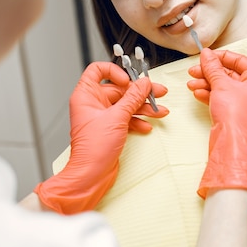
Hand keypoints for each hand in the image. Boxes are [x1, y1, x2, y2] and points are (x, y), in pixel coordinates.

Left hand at [34, 61, 167, 213]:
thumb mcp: (117, 117)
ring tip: (160, 110)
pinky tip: (147, 125)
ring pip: (126, 104)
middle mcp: (93, 104)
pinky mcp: (111, 128)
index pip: (98, 71)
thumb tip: (143, 83)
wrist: (90, 175)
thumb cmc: (93, 149)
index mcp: (86, 96)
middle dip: (140, 92)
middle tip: (157, 92)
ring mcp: (102, 116)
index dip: (115, 71)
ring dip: (143, 107)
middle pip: (119, 89)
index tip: (129, 80)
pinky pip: (127, 118)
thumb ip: (133, 98)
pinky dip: (138, 120)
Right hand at [187, 48, 246, 201]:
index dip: (222, 57)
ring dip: (207, 83)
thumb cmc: (236, 114)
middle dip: (210, 72)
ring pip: (225, 87)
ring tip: (192, 83)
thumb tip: (207, 55)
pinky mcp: (236, 113)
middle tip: (195, 69)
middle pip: (231, 74)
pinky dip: (210, 94)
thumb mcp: (221, 84)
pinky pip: (223, 98)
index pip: (241, 61)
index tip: (207, 56)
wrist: (231, 141)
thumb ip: (213, 67)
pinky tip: (197, 92)